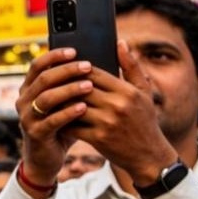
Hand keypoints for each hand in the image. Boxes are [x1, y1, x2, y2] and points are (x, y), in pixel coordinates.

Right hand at [15, 46, 91, 185]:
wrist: (47, 158)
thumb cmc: (60, 126)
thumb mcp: (64, 103)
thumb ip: (71, 85)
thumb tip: (93, 62)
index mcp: (29, 88)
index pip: (37, 65)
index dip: (54, 56)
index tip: (74, 50)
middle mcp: (23, 100)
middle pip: (43, 78)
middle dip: (66, 70)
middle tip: (87, 66)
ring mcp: (26, 117)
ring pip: (46, 97)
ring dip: (69, 90)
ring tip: (89, 86)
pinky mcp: (35, 133)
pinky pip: (52, 120)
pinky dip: (69, 112)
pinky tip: (84, 108)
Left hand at [63, 40, 176, 185]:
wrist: (149, 156)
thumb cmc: (144, 120)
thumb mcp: (143, 92)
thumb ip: (131, 67)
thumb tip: (120, 42)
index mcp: (126, 91)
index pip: (92, 73)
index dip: (75, 69)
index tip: (65, 68)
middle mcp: (117, 105)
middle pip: (80, 88)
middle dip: (64, 85)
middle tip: (49, 82)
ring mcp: (107, 123)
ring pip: (73, 106)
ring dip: (59, 103)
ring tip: (48, 98)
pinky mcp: (98, 139)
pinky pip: (72, 126)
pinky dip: (62, 121)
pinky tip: (54, 118)